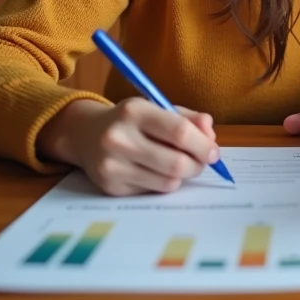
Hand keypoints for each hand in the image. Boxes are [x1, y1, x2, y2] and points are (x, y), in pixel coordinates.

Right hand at [37, 98, 219, 196]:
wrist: (85, 134)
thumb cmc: (131, 120)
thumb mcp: (157, 108)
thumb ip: (188, 119)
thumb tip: (211, 135)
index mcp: (134, 111)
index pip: (179, 132)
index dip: (203, 145)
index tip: (214, 151)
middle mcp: (119, 138)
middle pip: (176, 162)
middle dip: (198, 165)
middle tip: (203, 162)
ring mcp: (112, 166)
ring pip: (168, 181)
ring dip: (184, 176)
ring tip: (182, 164)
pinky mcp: (111, 187)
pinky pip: (154, 191)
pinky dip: (165, 182)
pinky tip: (158, 171)